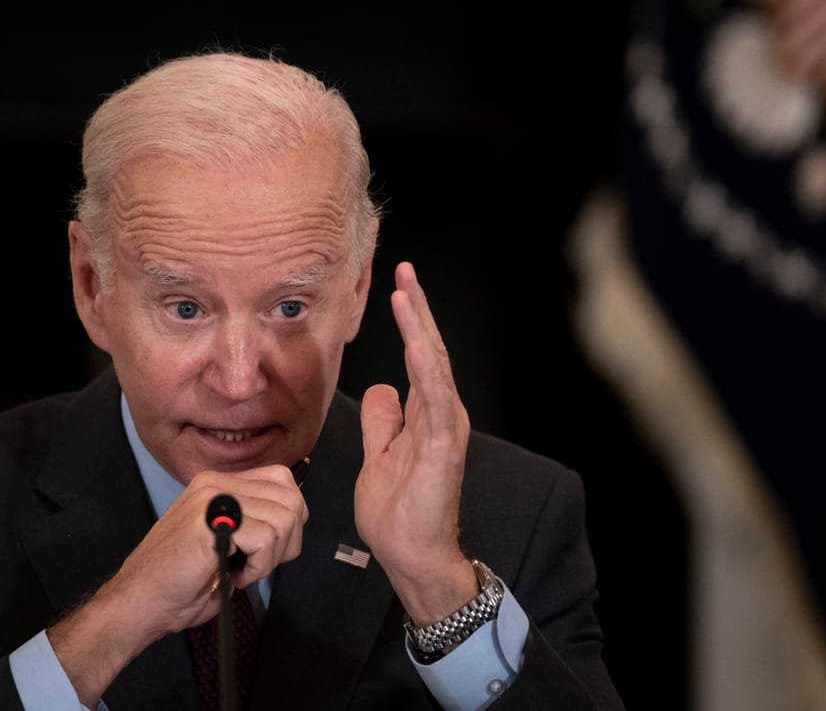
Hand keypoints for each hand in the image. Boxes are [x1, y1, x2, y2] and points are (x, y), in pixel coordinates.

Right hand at [48, 465, 306, 704]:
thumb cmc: (181, 582)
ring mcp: (213, 498)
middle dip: (288, 540)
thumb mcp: (226, 539)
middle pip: (290, 498)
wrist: (138, 603)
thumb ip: (253, 519)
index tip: (269, 550)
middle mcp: (216, 482)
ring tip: (243, 571)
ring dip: (272, 556)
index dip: (289, 518)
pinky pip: (267, 538)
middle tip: (259, 565)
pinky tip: (235, 576)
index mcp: (219, 483)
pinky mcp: (211, 520)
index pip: (282, 480)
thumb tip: (293, 518)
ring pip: (284, 518)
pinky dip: (259, 566)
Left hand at [356, 262, 477, 625]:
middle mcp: (440, 414)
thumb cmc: (400, 512)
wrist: (412, 555)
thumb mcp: (380, 455)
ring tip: (409, 293)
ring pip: (437, 368)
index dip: (409, 321)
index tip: (397, 285)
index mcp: (425, 414)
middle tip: (406, 270)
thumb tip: (382, 389)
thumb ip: (384, 422)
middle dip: (417, 310)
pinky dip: (430, 371)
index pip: (418, 356)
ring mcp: (445, 429)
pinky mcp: (444, 448)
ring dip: (422, 329)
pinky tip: (418, 344)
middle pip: (431, 351)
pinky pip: (437, 402)